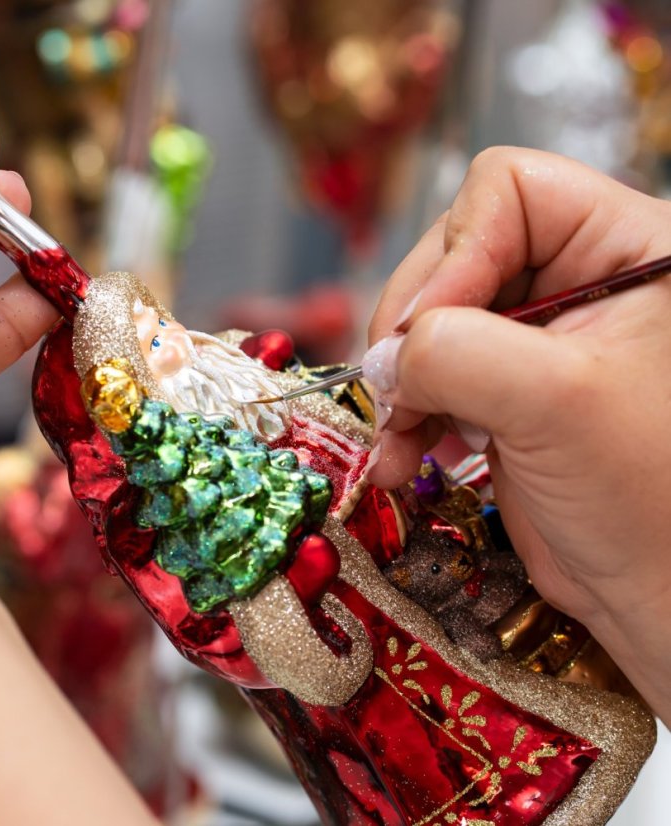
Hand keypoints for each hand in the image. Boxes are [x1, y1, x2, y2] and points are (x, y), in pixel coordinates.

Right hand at [364, 147, 670, 721]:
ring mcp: (535, 337)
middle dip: (415, 329)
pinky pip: (429, 374)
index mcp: (626, 248)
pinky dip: (406, 413)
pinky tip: (404, 457)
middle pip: (454, 254)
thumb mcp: (556, 403)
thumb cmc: (652, 501)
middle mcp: (579, 280)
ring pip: (430, 320)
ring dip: (401, 380)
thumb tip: (385, 352)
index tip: (428, 330)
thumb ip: (457, 351)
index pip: (510, 191)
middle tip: (400, 393)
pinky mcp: (503, 388)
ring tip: (398, 440)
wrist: (659, 594)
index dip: (456, 253)